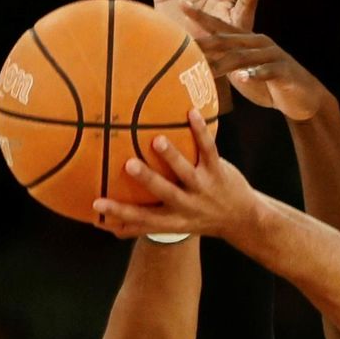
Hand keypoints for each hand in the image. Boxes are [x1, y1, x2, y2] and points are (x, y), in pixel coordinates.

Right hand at [91, 111, 260, 239]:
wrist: (243, 220)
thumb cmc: (198, 218)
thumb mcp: (172, 226)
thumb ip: (143, 224)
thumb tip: (105, 225)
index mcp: (172, 220)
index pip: (142, 218)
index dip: (119, 212)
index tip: (96, 203)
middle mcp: (187, 205)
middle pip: (165, 193)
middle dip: (147, 179)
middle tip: (128, 164)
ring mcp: (203, 187)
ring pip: (186, 171)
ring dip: (172, 156)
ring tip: (157, 139)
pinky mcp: (218, 171)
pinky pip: (209, 150)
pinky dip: (201, 132)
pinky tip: (191, 113)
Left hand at [182, 5, 329, 121]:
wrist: (303, 98)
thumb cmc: (268, 85)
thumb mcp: (242, 72)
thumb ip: (223, 64)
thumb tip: (194, 64)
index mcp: (247, 41)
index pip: (220, 26)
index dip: (201, 16)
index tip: (182, 4)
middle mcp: (258, 43)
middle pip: (227, 40)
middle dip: (205, 42)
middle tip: (185, 44)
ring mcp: (272, 55)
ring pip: (243, 57)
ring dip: (223, 64)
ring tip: (206, 70)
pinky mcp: (284, 71)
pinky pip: (267, 71)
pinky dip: (254, 74)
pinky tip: (242, 77)